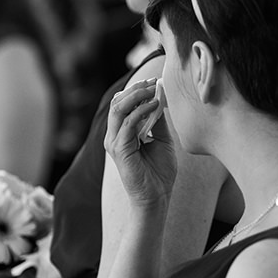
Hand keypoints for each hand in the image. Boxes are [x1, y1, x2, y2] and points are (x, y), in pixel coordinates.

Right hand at [104, 77, 175, 209]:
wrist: (157, 196)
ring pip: (118, 109)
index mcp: (121, 133)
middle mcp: (114, 136)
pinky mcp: (119, 149)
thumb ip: (158, 120)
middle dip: (135, 89)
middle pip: (117, 102)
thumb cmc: (159, 171)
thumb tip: (161, 97)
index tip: (154, 81)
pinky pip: (128, 123)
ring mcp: (114, 142)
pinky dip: (142, 111)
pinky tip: (155, 105)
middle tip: (153, 81)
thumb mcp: (163, 140)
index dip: (136, 90)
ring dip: (137, 96)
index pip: (121, 104)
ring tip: (153, 89)